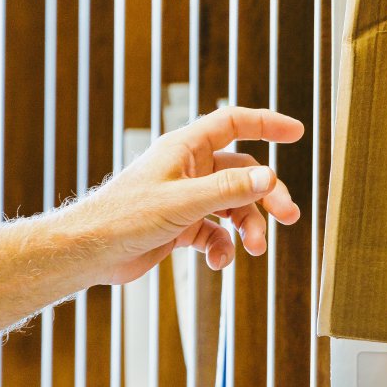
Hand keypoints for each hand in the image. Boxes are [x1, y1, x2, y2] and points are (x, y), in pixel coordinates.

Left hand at [74, 106, 304, 284]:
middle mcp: (189, 169)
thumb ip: (230, 188)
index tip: (297, 132)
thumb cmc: (125, 217)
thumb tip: (271, 177)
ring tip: (254, 249)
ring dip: (248, 227)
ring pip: (234, 206)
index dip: (266, 124)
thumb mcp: (184, 201)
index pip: (233, 124)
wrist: (88, 253)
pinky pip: (216, 233)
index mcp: (185, 149)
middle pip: (244, 173)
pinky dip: (223, 247)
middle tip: (289, 217)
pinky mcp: (181, 226)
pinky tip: (220, 262)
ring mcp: (186, 198)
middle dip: (267, 195)